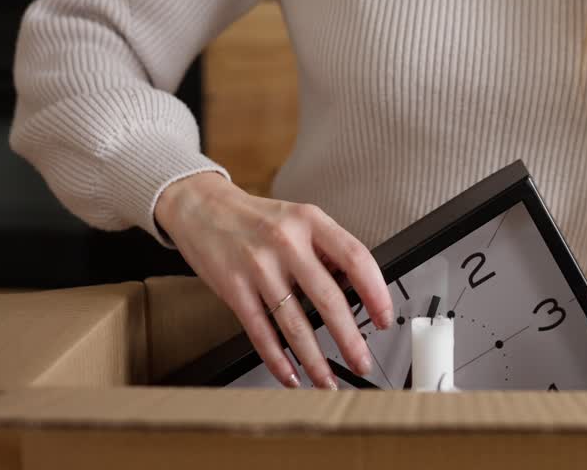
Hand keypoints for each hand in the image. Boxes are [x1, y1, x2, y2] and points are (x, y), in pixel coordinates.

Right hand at [155, 173, 392, 388]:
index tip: (384, 318)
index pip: (355, 258)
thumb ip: (326, 250)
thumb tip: (357, 290)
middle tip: (362, 361)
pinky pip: (260, 331)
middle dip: (349, 338)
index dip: (376, 292)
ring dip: (314, 359)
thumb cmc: (256, 219)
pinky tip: (290, 374)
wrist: (202, 207)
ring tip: (328, 379)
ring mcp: (258, 266)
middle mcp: (286, 242)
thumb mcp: (298, 218)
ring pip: (294, 323)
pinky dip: (277, 359)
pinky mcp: (233, 288)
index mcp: (311, 221)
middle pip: (328, 298)